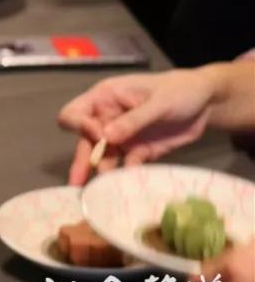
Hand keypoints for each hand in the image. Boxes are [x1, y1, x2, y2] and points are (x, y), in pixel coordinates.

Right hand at [58, 69, 216, 184]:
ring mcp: (122, 137)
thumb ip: (133, 120)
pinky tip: (129, 188)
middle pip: (85, 140)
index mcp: (105, 98)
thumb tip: (105, 138)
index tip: (98, 137)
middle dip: (81, 161)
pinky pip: (127, 165)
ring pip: (104, 157)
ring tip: (105, 191)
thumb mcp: (157, 102)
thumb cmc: (179, 91)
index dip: (80, 126)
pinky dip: (127, 175)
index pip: (75, 113)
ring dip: (104, 172)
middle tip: (76, 183)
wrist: (206, 102)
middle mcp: (107, 119)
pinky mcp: (138, 151)